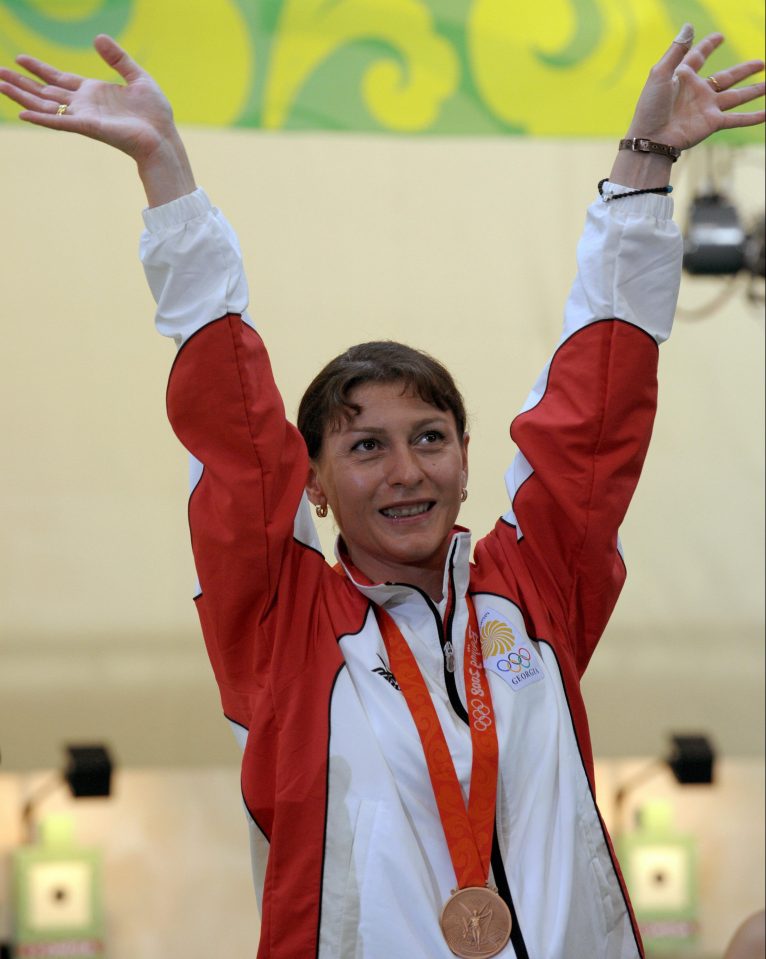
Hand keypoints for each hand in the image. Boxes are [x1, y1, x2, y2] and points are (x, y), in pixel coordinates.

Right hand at [0, 34, 194, 204]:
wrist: (163, 137)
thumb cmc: (155, 113)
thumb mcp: (137, 77)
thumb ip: (118, 58)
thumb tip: (97, 37)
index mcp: (93, 92)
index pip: (59, 79)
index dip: (40, 69)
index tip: (19, 58)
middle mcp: (84, 105)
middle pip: (45, 92)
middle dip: (21, 82)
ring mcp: (84, 116)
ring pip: (46, 105)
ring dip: (22, 95)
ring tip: (0, 84)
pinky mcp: (89, 127)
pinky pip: (60, 122)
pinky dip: (42, 118)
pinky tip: (22, 112)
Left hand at [626, 27, 764, 149]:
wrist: (651, 139)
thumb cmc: (650, 107)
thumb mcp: (660, 74)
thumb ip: (677, 50)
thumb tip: (689, 26)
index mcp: (683, 77)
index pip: (698, 57)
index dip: (708, 46)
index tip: (720, 37)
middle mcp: (697, 91)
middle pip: (726, 77)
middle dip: (743, 71)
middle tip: (761, 63)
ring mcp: (706, 107)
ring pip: (736, 96)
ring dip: (754, 90)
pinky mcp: (711, 122)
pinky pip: (736, 119)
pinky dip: (752, 117)